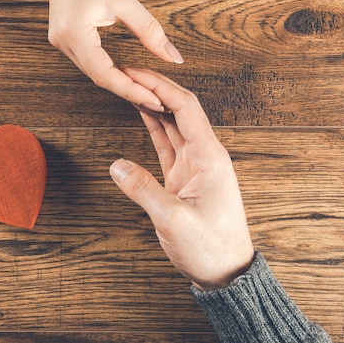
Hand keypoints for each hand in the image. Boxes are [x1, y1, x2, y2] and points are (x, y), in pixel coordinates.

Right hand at [44, 0, 183, 110]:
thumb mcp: (124, 0)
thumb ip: (149, 31)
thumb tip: (172, 56)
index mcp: (74, 33)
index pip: (104, 74)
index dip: (130, 90)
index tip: (152, 100)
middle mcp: (63, 42)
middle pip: (98, 77)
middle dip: (127, 89)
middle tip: (154, 100)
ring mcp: (61, 43)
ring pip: (92, 72)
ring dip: (117, 82)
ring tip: (143, 92)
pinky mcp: (64, 40)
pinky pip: (88, 62)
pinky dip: (107, 71)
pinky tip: (124, 75)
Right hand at [109, 68, 253, 289]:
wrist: (226, 272)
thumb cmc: (210, 248)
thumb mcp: (173, 220)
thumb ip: (143, 190)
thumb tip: (117, 166)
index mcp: (210, 157)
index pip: (185, 107)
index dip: (159, 85)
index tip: (135, 72)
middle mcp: (204, 155)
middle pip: (179, 109)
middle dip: (154, 87)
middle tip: (127, 72)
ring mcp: (195, 165)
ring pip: (172, 124)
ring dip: (153, 104)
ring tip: (130, 86)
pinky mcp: (185, 177)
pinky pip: (168, 144)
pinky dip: (154, 127)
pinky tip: (142, 113)